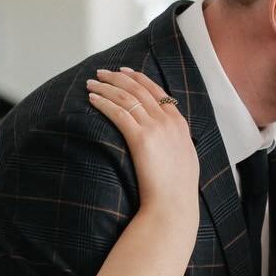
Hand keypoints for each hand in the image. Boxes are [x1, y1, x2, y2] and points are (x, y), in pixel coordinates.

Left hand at [87, 68, 200, 209]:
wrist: (174, 204)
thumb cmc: (177, 189)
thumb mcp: (184, 158)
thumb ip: (176, 142)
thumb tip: (168, 141)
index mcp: (179, 122)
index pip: (156, 91)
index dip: (138, 78)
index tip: (123, 72)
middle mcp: (167, 120)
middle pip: (139, 89)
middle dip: (117, 77)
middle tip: (101, 73)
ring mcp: (155, 127)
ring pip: (126, 97)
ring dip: (106, 87)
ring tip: (91, 83)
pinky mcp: (140, 138)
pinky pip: (118, 112)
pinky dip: (103, 103)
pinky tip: (92, 100)